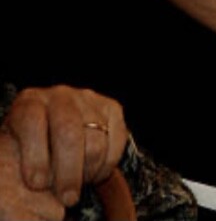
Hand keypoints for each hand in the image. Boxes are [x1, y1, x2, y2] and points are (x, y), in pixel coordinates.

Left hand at [5, 86, 127, 209]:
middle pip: (69, 133)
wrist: (56, 130)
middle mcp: (59, 95)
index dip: (35, 156)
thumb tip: (42, 182)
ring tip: (78, 183)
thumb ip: (28, 163)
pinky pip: (117, 142)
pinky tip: (94, 171)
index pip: (32, 122)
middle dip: (69, 173)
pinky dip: (107, 164)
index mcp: (29, 103)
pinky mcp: (111, 107)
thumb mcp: (20, 153)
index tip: (37, 184)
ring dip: (89, 172)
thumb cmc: (33, 149)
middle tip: (67, 198)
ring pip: (96, 142)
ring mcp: (87, 99)